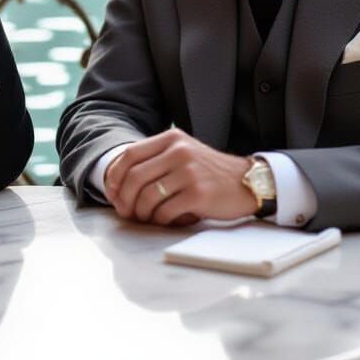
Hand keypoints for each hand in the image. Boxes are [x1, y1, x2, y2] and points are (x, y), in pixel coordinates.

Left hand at [104, 129, 256, 225]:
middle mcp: (179, 152)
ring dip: (141, 212)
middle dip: (124, 199)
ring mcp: (189, 172)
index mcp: (172, 139)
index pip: (130, 154)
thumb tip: (119, 182)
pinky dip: (160, 220)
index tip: (112, 192)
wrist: (247, 182)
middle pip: (135, 177)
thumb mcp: (183, 154)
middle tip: (125, 212)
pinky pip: (165, 211)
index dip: (115, 175)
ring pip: (148, 196)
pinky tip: (164, 221)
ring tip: (145, 218)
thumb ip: (156, 159)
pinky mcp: (198, 194)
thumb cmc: (209, 172)